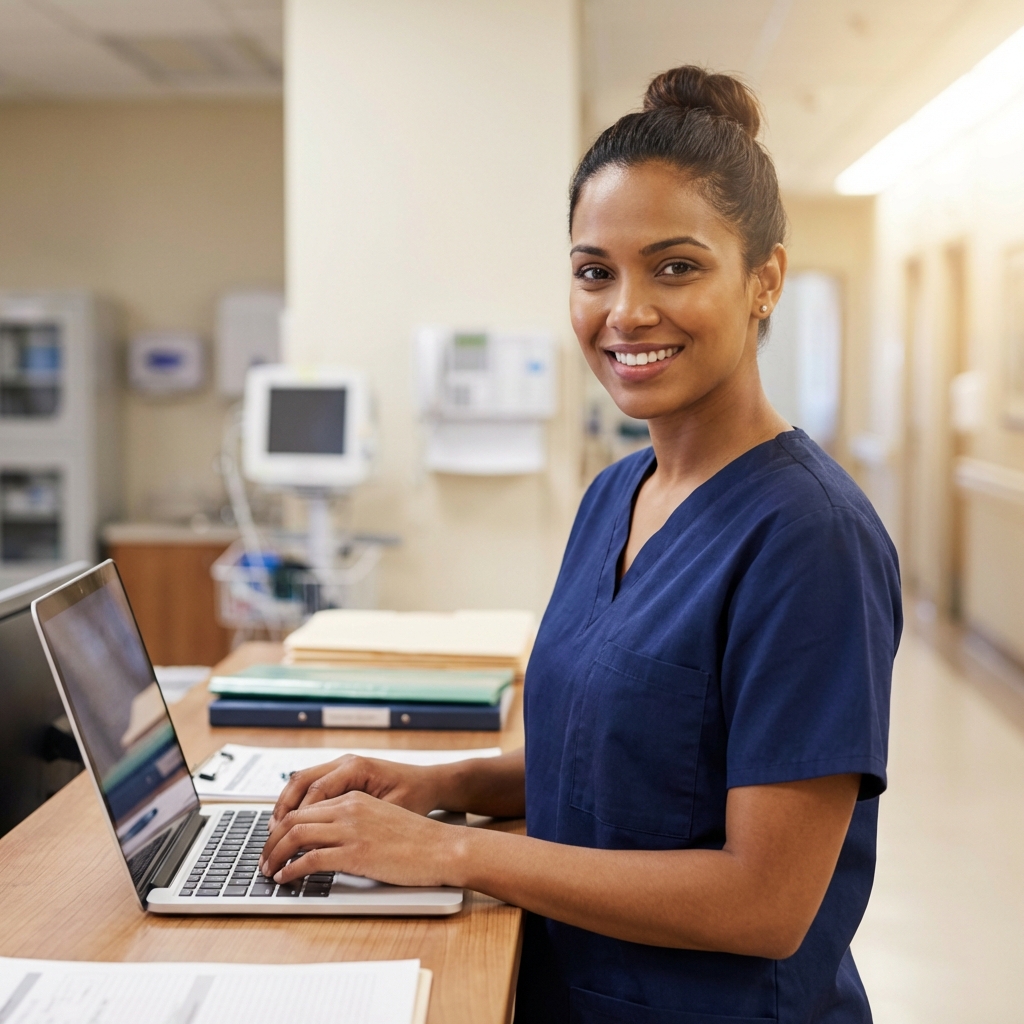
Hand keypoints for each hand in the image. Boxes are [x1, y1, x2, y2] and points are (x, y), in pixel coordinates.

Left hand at [259, 790, 464, 886]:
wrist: (442, 847)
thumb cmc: (417, 839)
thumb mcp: (380, 819)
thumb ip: (354, 822)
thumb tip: (328, 841)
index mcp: (354, 798)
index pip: (305, 806)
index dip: (282, 825)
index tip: (274, 842)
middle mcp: (349, 808)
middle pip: (293, 818)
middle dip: (271, 841)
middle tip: (263, 859)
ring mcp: (351, 830)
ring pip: (296, 836)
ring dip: (275, 855)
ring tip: (268, 870)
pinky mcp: (356, 853)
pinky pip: (311, 859)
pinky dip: (292, 869)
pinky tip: (286, 878)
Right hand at [269, 754, 443, 829]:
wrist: (430, 783)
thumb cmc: (416, 796)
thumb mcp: (390, 812)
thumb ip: (361, 823)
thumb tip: (330, 842)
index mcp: (356, 768)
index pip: (315, 791)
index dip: (296, 818)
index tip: (285, 841)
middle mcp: (345, 763)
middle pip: (300, 781)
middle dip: (282, 811)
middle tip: (270, 839)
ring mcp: (342, 766)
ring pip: (301, 782)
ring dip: (286, 806)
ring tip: (274, 833)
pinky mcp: (342, 775)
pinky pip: (311, 786)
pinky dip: (298, 803)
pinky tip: (291, 824)